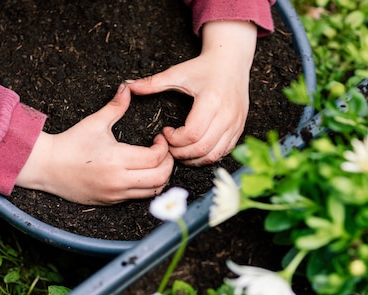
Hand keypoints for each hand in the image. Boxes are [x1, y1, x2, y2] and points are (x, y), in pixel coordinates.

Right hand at [16, 83, 173, 204]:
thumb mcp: (95, 122)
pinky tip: (143, 174)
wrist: (46, 166)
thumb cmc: (70, 143)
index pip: (155, 158)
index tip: (159, 138)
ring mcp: (115, 194)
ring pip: (153, 191)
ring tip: (156, 164)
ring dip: (161, 177)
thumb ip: (116, 107)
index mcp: (117, 159)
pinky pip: (139, 197)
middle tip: (164, 153)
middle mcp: (119, 180)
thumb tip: (127, 87)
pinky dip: (147, 187)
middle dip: (169, 164)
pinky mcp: (111, 202)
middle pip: (160, 177)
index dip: (164, 148)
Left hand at [126, 20, 257, 165]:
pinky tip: (195, 149)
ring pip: (213, 155)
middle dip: (181, 153)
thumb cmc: (204, 68)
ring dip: (194, 159)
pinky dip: (207, 156)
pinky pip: (223, 152)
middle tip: (169, 147)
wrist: (232, 61)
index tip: (165, 132)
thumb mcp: (177, 73)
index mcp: (212, 101)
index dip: (174, 140)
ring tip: (180, 150)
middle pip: (201, 149)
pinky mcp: (239, 129)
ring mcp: (235, 124)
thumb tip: (128, 86)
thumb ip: (153, 83)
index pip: (192, 134)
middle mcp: (227, 115)